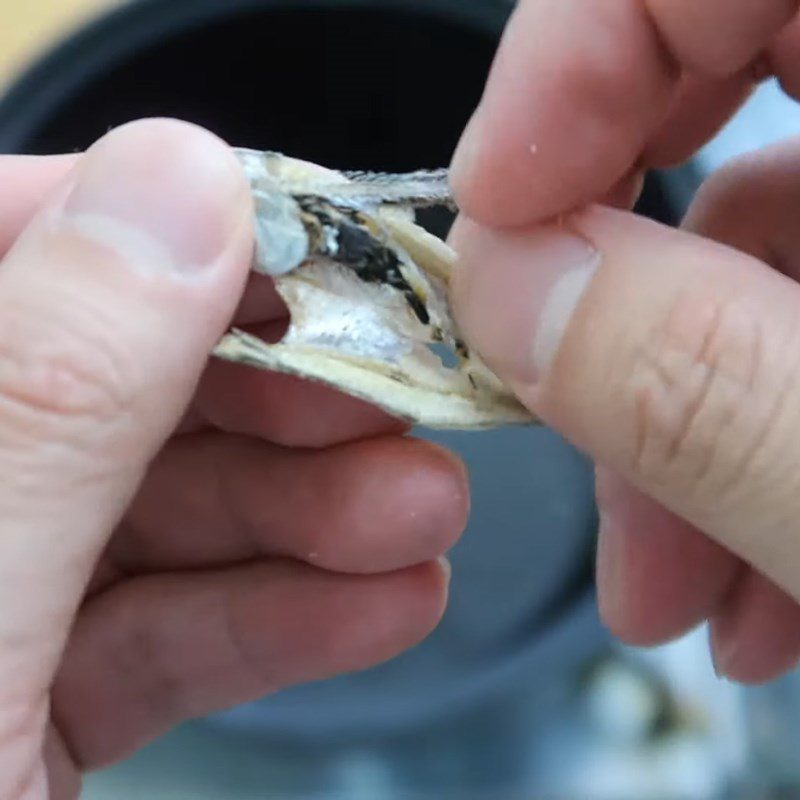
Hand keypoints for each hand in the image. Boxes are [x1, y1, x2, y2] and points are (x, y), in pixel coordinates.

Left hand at [0, 120, 465, 799]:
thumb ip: (61, 388)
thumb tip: (180, 174)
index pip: (8, 239)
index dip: (163, 224)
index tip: (310, 245)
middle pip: (113, 383)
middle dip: (278, 395)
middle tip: (405, 401)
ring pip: (154, 512)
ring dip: (305, 511)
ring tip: (421, 511)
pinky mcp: (18, 712)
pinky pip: (158, 627)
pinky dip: (274, 613)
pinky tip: (377, 599)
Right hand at [449, 0, 799, 682]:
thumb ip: (699, 382)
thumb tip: (510, 286)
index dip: (580, 53)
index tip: (495, 202)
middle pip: (724, 99)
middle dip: (611, 280)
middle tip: (545, 390)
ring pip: (759, 258)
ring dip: (681, 424)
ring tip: (671, 580)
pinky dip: (754, 445)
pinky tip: (750, 579)